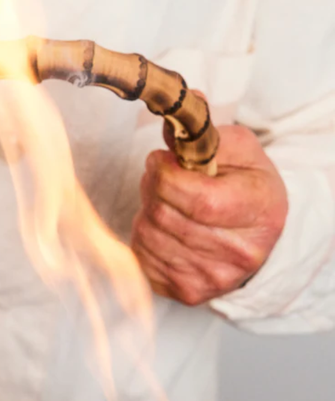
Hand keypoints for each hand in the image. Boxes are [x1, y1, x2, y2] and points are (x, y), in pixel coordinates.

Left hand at [133, 124, 288, 305]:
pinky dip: (144, 236)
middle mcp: (237, 253)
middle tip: (161, 176)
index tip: (160, 160)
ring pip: (147, 236)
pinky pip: (142, 257)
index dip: (164, 174)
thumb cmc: (247, 186)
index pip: (196, 199)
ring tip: (165, 201)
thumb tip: (178, 109)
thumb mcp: (237, 149)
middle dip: (152, 186)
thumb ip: (203, 133)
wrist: (259, 234)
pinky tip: (164, 227)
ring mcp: (212, 278)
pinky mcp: (187, 291)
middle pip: (164, 215)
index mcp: (257, 210)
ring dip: (147, 210)